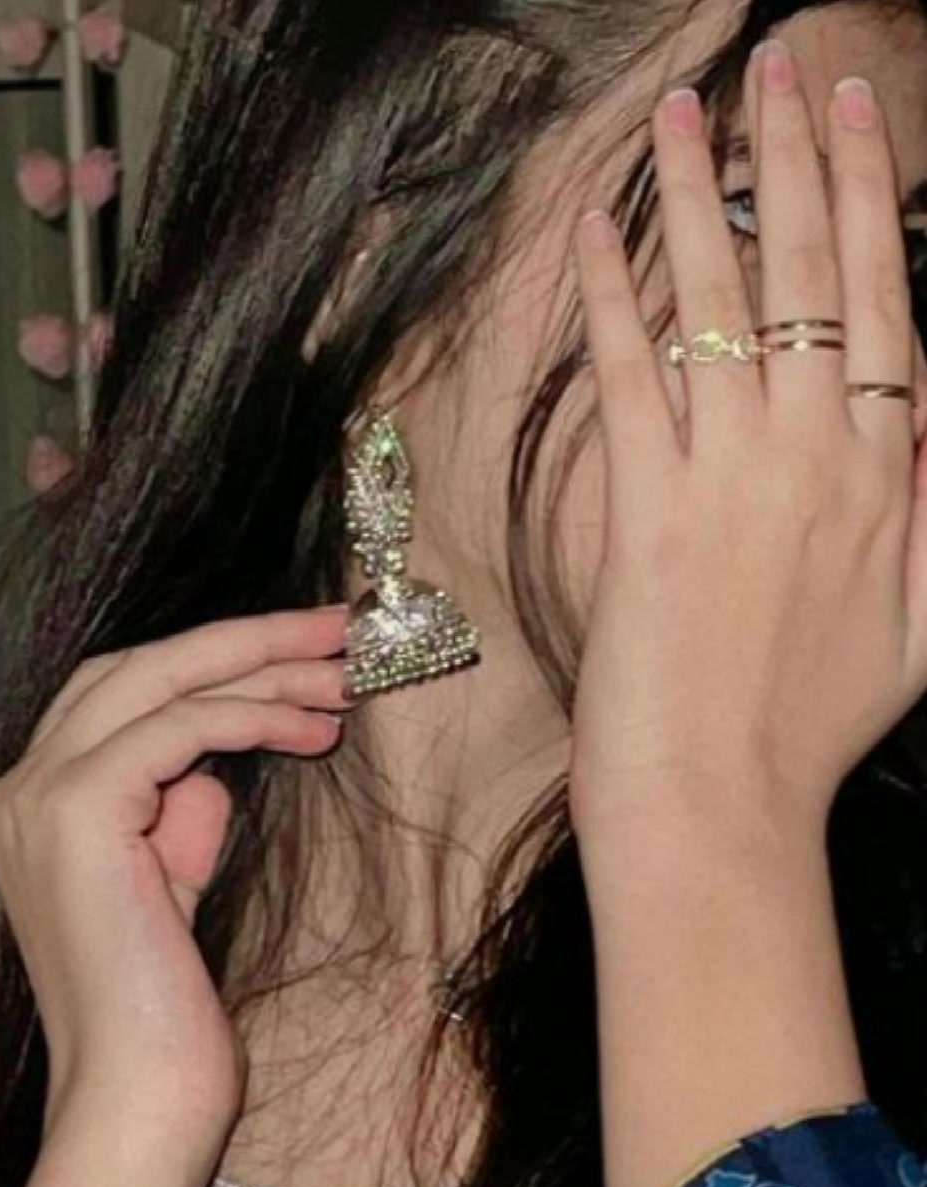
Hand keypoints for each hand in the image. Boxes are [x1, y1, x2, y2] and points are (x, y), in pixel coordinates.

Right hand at [0, 607, 348, 1154]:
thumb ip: (176, 825)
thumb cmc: (165, 1018)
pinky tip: (311, 727)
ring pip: (159, 680)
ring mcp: (37, 799)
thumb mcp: (172, 894)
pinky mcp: (77, 814)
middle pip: (136, 665)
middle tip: (340, 628)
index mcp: (31, 810)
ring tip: (347, 677)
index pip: (122, 695)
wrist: (139, 1098)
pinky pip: (178, 726)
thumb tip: (211, 772)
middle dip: (246, 638)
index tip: (305, 654)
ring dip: (265, 669)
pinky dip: (251, 714)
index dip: (215, 662)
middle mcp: (18, 793)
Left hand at [568, 41, 926, 870]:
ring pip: (724, 306)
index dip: (871, 205)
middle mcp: (818, 457)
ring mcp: (732, 480)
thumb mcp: (922, 632)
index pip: (888, 308)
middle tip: (782, 67)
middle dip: (797, 161)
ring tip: (685, 109)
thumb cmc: (812, 733)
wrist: (721, 807)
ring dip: (701, 196)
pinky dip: (613, 297)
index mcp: (889, 479)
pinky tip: (597, 225)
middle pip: (814, 277)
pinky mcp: (647, 511)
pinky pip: (631, 378)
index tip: (858, 122)